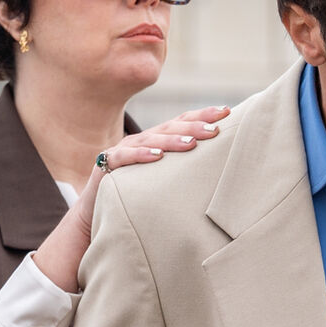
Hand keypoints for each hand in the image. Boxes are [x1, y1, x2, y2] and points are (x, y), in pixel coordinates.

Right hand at [33, 104, 229, 292]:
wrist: (98, 214)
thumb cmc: (138, 197)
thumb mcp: (165, 181)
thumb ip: (186, 172)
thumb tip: (224, 172)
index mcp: (157, 141)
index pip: (182, 122)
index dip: (203, 115)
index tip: (227, 111)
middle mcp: (142, 141)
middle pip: (171, 127)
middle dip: (194, 126)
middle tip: (216, 129)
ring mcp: (123, 150)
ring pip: (150, 140)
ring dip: (172, 141)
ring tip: (192, 143)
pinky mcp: (107, 165)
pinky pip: (124, 157)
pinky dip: (141, 155)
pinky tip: (156, 156)